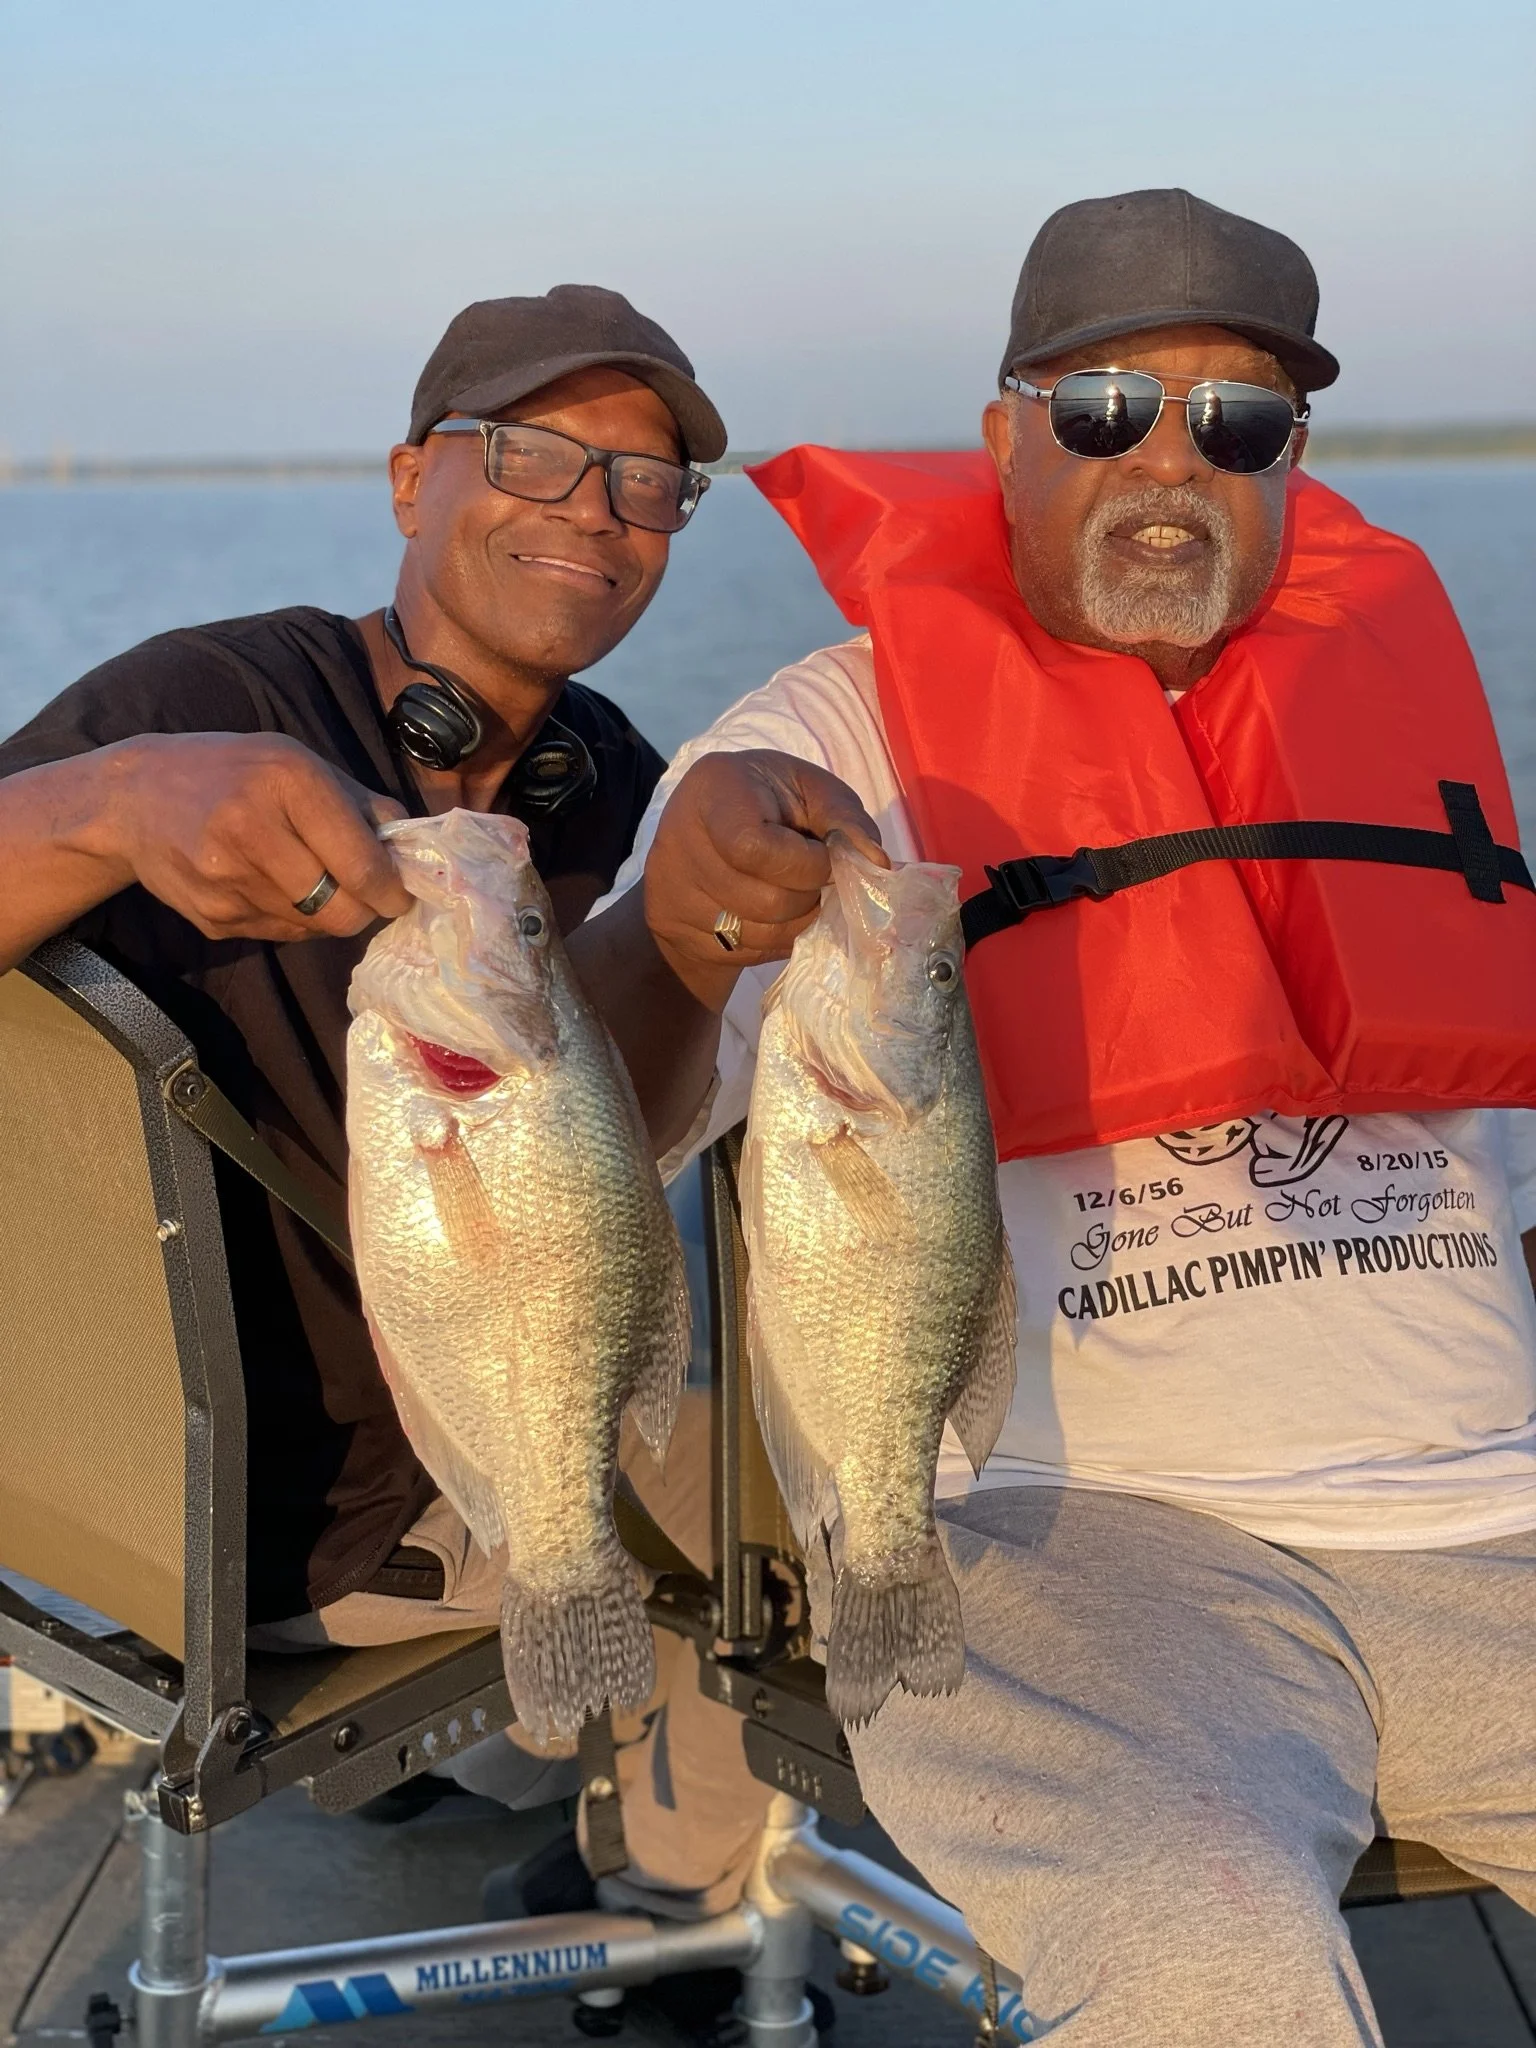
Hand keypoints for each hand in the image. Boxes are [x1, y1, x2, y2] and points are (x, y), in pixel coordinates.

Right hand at [96, 733, 412, 941]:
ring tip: (309, 879)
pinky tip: (270, 885)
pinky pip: (280, 935)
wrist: (134, 797)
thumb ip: (361, 802)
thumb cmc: (233, 772)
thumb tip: (414, 846)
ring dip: (327, 913)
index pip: (361, 864)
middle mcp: (253, 833)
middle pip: (342, 911)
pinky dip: (292, 919)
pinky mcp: (212, 917)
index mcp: (287, 784)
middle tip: (364, 896)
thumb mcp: (298, 762)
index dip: (392, 891)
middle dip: (364, 910)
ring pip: (314, 928)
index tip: (400, 895)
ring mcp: (228, 882)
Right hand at [644, 750, 886, 1007]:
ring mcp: (671, 888)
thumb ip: (845, 817)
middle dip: (808, 895)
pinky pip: (744, 951)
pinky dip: (776, 939)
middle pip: (764, 900)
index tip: (823, 856)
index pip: (753, 848)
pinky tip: (776, 913)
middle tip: (814, 877)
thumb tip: (876, 863)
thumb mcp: (809, 790)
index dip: (803, 864)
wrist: (703, 836)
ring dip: (797, 920)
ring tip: (797, 892)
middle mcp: (680, 839)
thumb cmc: (769, 803)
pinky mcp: (670, 924)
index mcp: (715, 789)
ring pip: (757, 933)